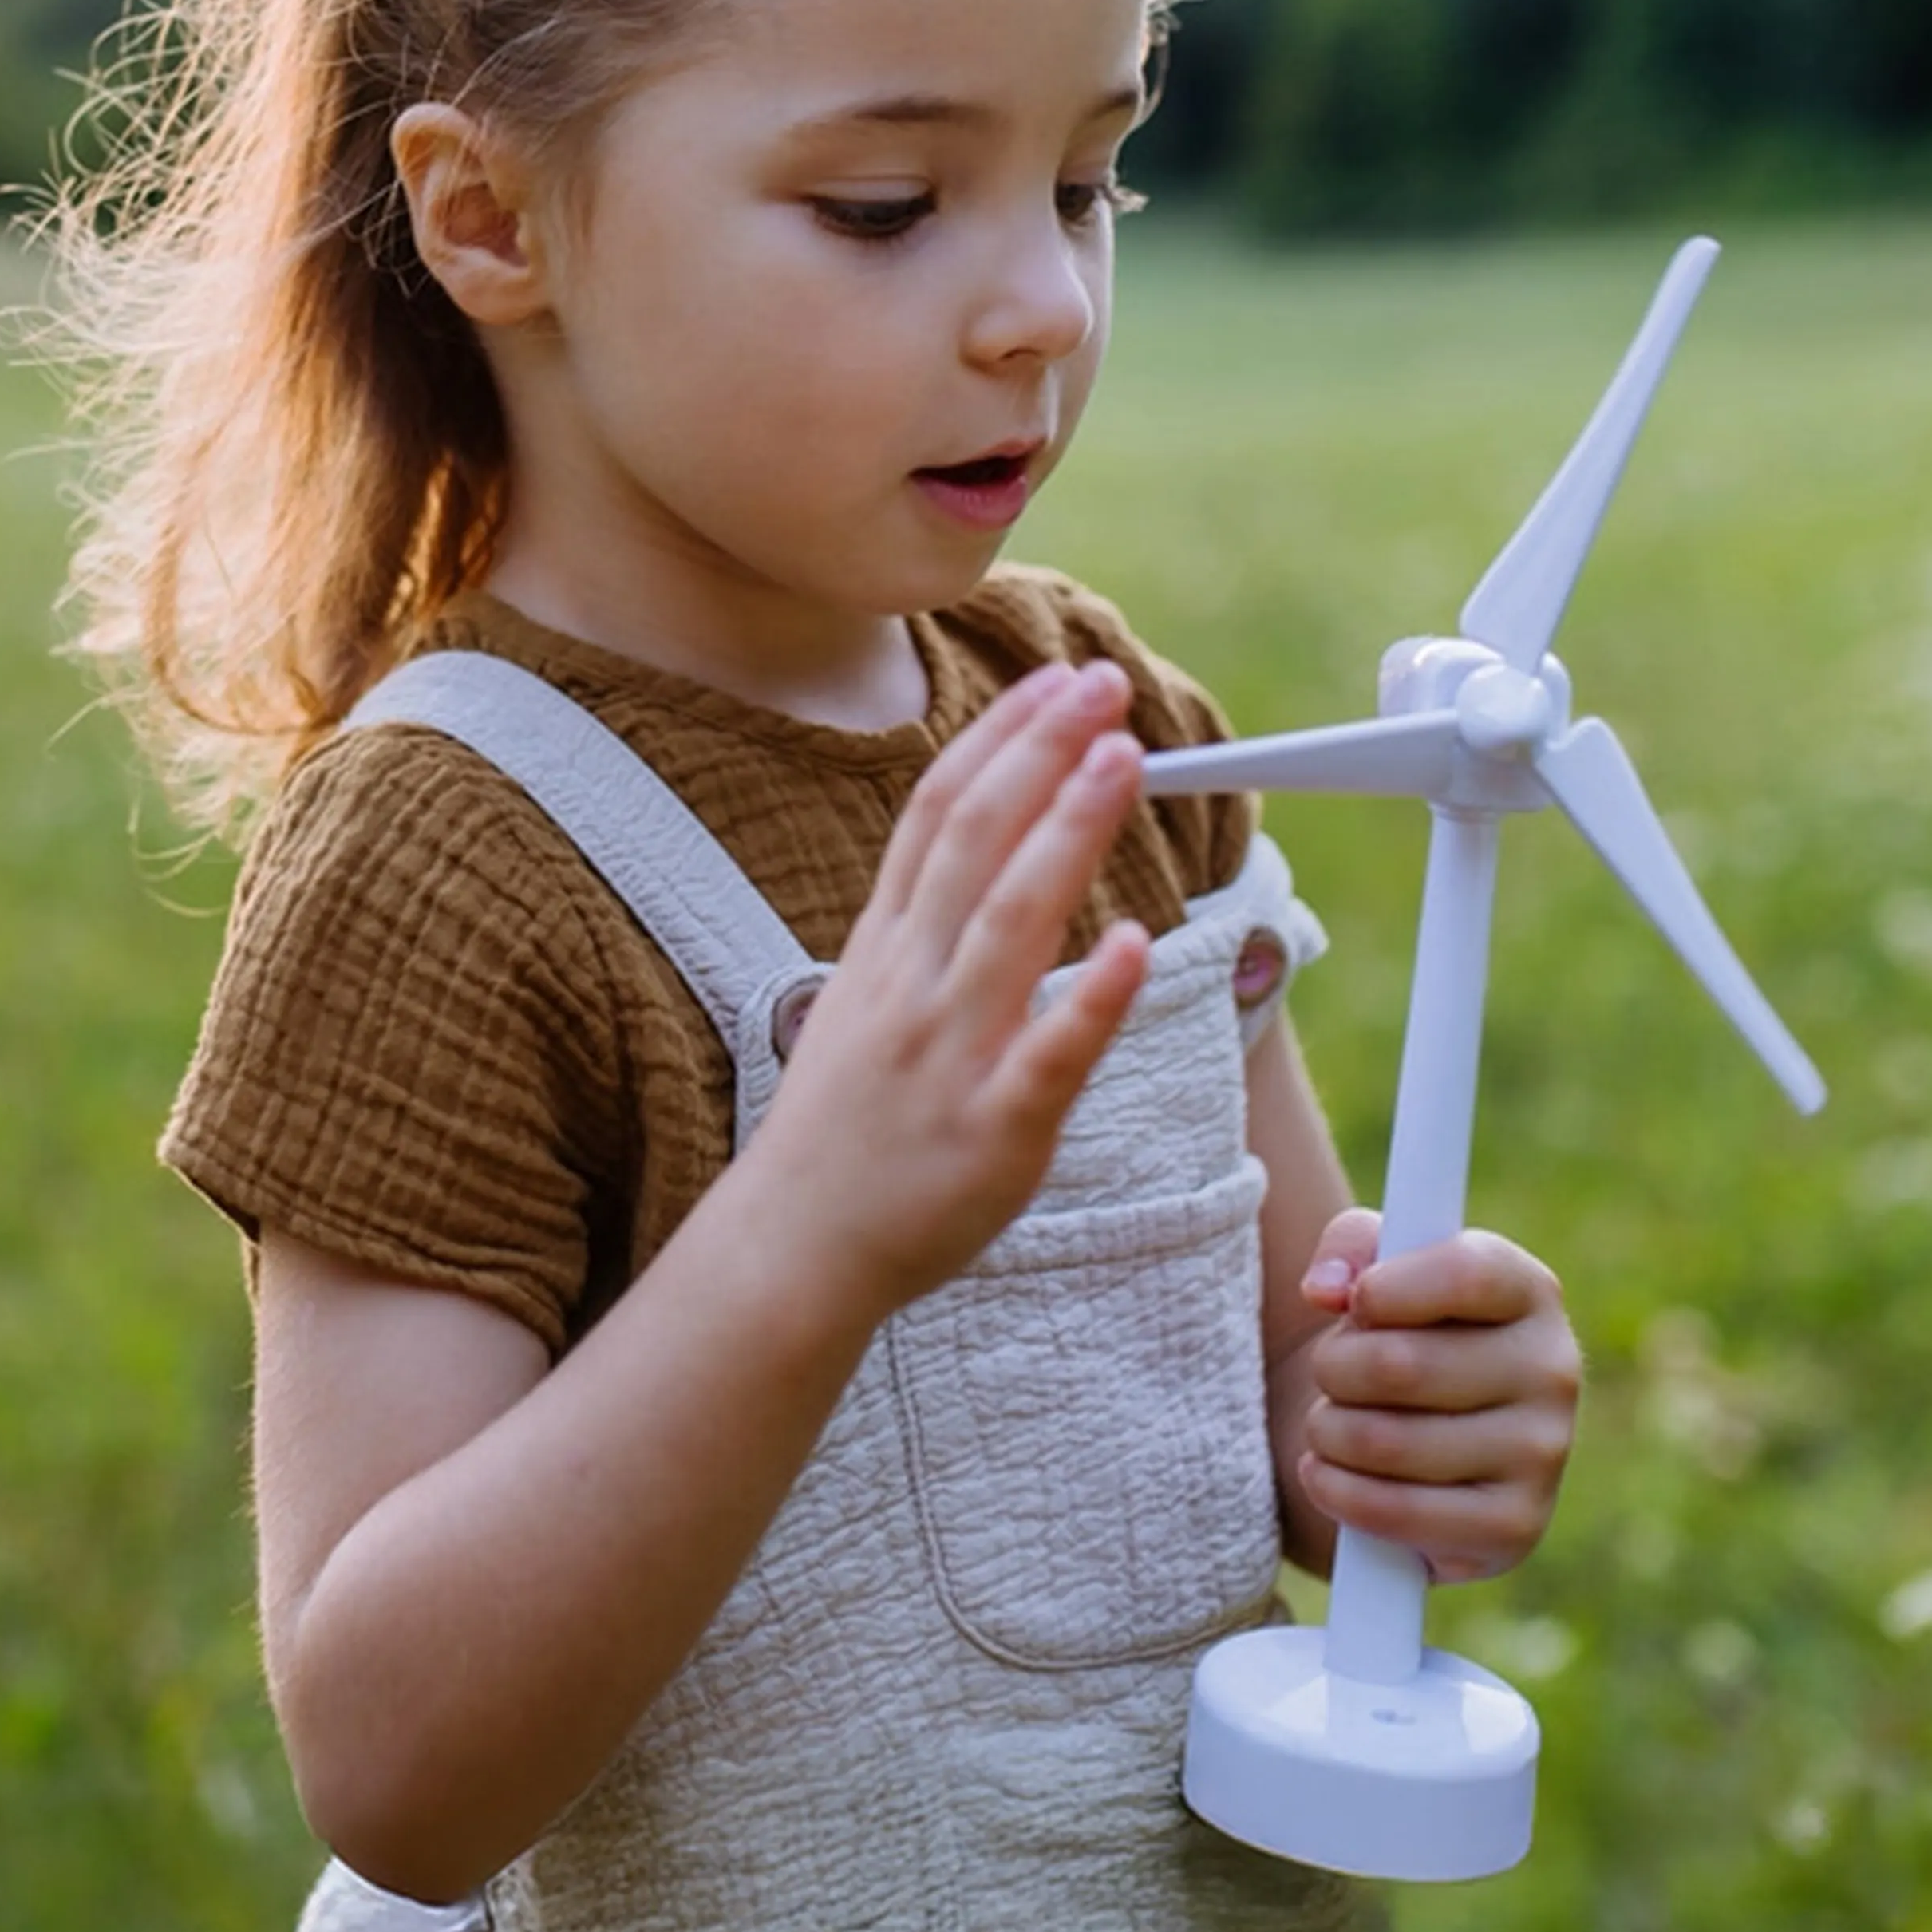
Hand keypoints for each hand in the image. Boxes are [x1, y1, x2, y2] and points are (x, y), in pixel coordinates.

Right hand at [752, 661, 1150, 1321]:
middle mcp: (915, 984)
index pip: (941, 814)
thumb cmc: (845, 1123)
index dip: (998, 738)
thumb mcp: (864, 997)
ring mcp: (952, 1055)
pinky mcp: (995, 1130)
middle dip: (1042, 753)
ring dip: (1068, 833)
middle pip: (977, 843)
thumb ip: (921, 920)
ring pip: (1010, 923)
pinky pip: (1049, 1055)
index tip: (1052, 680)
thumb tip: (988, 838)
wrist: (792, 1251)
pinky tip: (1138, 943)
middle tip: (1104, 684)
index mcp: (886, 947)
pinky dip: (1092, 998)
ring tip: (1123, 759)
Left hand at [1292, 1211, 1581, 1584]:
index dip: (1386, 1289)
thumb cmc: (1399, 1333)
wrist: (1422, 1437)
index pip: (1464, 1275)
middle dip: (1334, 1368)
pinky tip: (1326, 1474)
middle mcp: (1552, 1370)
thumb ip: (1350, 1245)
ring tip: (1328, 1423)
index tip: (1355, 1303)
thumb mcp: (1378, 1267)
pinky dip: (1337, 1492)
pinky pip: (1397, 1513)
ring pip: (1386, 1442)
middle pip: (1401, 1365)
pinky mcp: (1514, 1529)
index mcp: (1530, 1291)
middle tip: (1327, 1372)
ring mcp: (1542, 1454)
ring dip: (1328, 1432)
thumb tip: (1325, 1289)